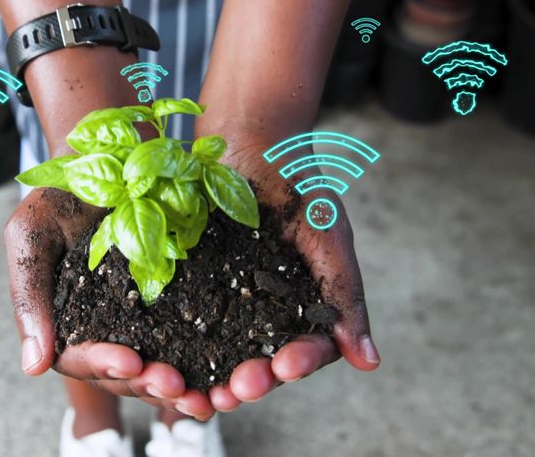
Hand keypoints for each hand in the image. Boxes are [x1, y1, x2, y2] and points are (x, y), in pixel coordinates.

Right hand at [3, 187, 216, 419]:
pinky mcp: (182, 303)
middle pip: (126, 375)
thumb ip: (28, 297)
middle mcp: (107, 331)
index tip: (129, 361)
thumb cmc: (56, 196)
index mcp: (67, 324)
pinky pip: (197, 342)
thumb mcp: (29, 236)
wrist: (106, 160)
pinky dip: (210, 363)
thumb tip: (33, 368)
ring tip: (204, 393)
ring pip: (161, 370)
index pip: (81, 359)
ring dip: (182, 386)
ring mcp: (146, 320)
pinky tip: (228, 375)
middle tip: (175, 384)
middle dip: (148, 383)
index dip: (104, 365)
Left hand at [193, 130, 380, 411]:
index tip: (287, 367)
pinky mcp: (188, 285)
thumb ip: (344, 294)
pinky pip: (180, 322)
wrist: (248, 141)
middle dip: (252, 380)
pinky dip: (174, 346)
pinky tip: (165, 360)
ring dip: (212, 377)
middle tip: (240, 390)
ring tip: (203, 393)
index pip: (306, 349)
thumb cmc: (298, 183)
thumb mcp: (327, 236)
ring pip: (218, 353)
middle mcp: (263, 312)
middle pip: (260, 361)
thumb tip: (369, 364)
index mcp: (302, 306)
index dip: (298, 363)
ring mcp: (223, 300)